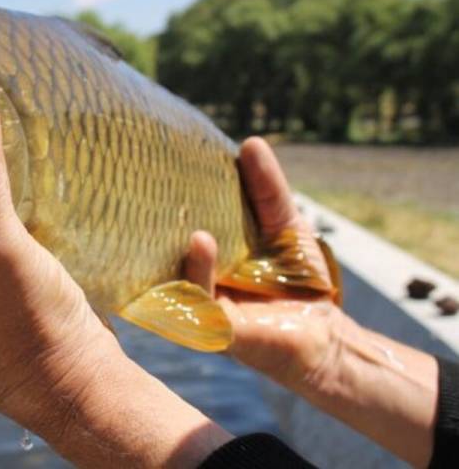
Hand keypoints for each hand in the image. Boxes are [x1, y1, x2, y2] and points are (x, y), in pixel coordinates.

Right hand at [183, 137, 437, 466]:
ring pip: (175, 277)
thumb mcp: (283, 224)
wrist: (328, 336)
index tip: (155, 166)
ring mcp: (199, 309)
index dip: (162, 201)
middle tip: (149, 189)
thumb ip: (267, 189)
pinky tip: (201, 243)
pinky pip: (198, 300)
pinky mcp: (215, 331)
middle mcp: (192, 283)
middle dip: (156, 226)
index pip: (170, 229)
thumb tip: (250, 142)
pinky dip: (198, 272)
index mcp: (202, 259)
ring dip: (181, 253)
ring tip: (193, 227)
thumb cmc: (301, 280)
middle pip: (162, 253)